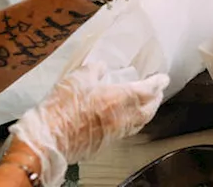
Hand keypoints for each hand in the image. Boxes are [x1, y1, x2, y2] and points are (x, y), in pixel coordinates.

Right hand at [9, 64, 167, 186]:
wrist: (49, 139)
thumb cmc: (62, 109)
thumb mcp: (78, 78)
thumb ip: (94, 71)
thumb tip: (101, 68)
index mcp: (120, 99)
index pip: (148, 90)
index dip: (157, 84)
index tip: (163, 79)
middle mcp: (122, 118)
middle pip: (148, 110)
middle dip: (156, 99)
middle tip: (158, 92)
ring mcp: (115, 133)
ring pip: (139, 123)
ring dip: (145, 112)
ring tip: (145, 105)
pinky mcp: (104, 143)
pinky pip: (125, 132)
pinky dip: (131, 123)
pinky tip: (124, 118)